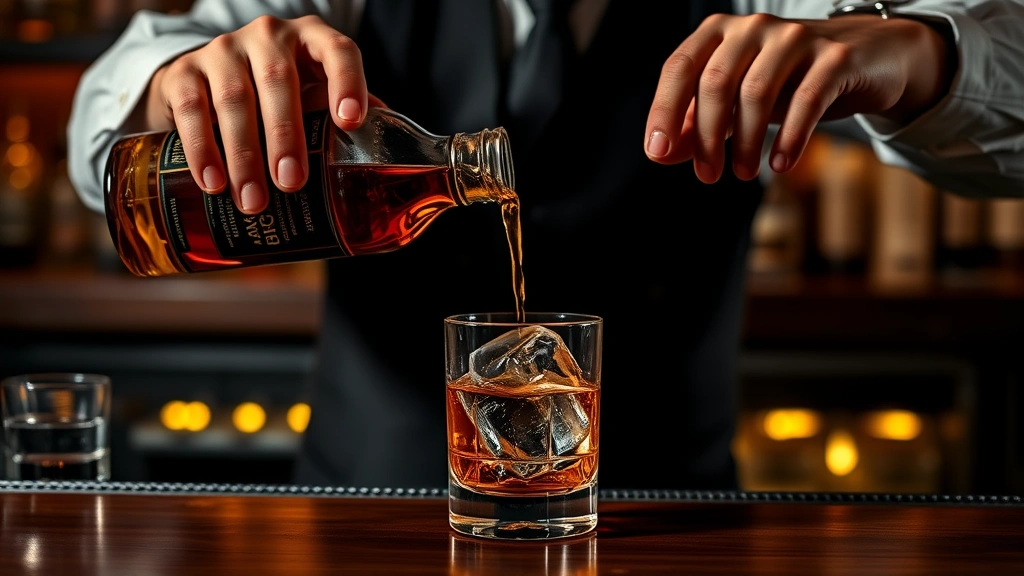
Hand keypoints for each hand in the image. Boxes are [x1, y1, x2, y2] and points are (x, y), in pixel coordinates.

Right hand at [142, 15, 383, 213]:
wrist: (205, 84)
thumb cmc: (277, 96)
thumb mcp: (312, 97)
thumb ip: (344, 116)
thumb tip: (387, 157)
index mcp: (311, 40)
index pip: (337, 51)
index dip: (347, 83)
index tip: (350, 124)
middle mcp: (269, 37)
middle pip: (279, 81)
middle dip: (286, 136)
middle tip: (291, 182)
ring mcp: (224, 49)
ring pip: (234, 98)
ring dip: (244, 154)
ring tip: (254, 201)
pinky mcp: (184, 70)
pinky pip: (191, 108)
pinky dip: (202, 149)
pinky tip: (213, 182)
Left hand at [644, 13, 953, 183]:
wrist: (865, 59)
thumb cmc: (787, 82)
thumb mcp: (737, 101)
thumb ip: (697, 123)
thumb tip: (662, 154)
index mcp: (720, 32)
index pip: (679, 67)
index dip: (663, 111)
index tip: (657, 153)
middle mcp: (754, 27)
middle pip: (715, 83)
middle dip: (706, 136)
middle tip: (707, 175)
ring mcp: (795, 37)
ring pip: (756, 92)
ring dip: (745, 142)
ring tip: (743, 173)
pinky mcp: (835, 56)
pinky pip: (806, 99)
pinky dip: (790, 137)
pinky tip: (781, 165)